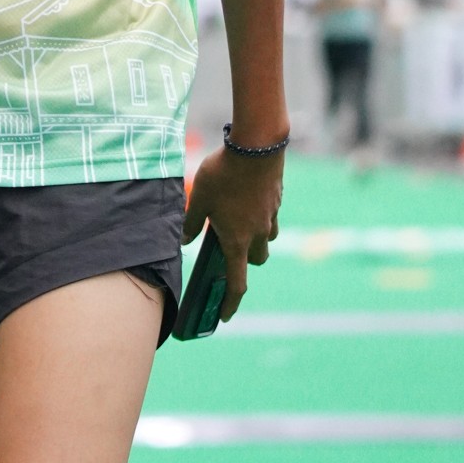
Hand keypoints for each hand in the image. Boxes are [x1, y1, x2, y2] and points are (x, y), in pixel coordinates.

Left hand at [181, 146, 282, 321]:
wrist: (257, 146)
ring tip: (238, 220)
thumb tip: (186, 240)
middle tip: (229, 248)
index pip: (237, 284)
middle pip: (256, 260)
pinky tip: (247, 197)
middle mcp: (258, 234)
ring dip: (256, 238)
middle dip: (245, 261)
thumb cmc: (224, 174)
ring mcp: (271, 217)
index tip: (225, 316)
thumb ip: (192, 222)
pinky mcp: (277, 200)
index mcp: (237, 240)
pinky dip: (260, 215)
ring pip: (267, 239)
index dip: (231, 303)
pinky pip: (270, 216)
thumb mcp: (200, 198)